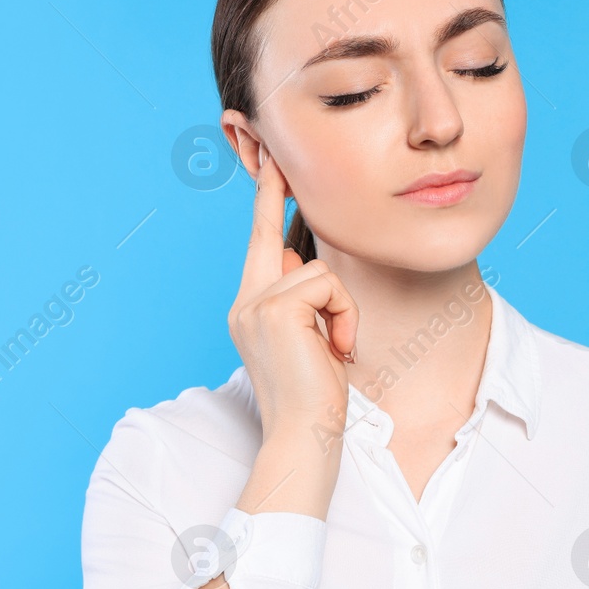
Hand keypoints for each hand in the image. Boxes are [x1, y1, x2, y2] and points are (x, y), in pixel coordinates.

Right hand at [227, 148, 358, 448]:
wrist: (305, 437)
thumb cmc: (317, 398)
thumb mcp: (310, 340)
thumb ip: (301, 300)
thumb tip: (300, 261)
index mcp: (251, 309)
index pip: (258, 244)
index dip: (263, 202)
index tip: (269, 163)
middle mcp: (244, 302)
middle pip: (267, 234)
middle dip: (270, 188)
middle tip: (271, 151)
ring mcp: (254, 305)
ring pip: (317, 270)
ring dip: (342, 310)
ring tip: (337, 348)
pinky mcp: (274, 309)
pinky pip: (326, 286)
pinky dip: (344, 317)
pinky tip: (337, 350)